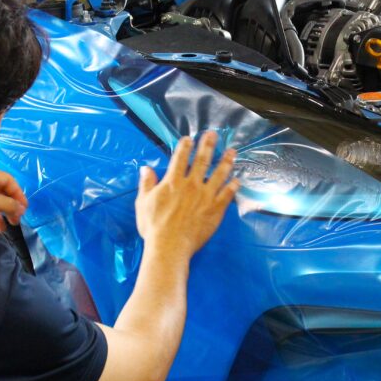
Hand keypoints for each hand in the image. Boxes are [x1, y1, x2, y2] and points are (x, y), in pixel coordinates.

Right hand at [135, 132, 238, 260]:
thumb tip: (146, 168)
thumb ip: (146, 184)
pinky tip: (237, 179)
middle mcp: (191, 185)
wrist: (170, 246)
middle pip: (202, 160)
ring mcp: (206, 196)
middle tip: (214, 134)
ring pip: (219, 174)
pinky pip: (227, 194)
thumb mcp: (143, 203)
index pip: (180, 158)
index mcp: (173, 182)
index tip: (190, 138)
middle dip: (208, 145)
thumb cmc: (154, 226)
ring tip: (232, 151)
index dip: (185, 146)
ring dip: (226, 161)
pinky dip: (233, 186)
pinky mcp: (216, 209)